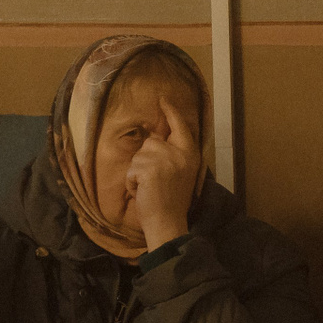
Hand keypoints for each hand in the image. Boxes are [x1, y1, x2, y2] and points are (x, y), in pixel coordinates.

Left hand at [126, 96, 202, 250]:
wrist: (168, 222)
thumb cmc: (173, 200)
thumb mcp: (182, 172)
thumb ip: (174, 153)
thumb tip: (156, 137)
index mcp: (191, 154)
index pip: (180, 127)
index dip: (171, 112)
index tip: (163, 100)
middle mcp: (180, 153)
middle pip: (152, 141)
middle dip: (146, 158)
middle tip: (155, 180)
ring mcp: (164, 160)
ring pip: (139, 155)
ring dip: (138, 171)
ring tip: (149, 187)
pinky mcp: (148, 169)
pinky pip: (131, 169)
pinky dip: (131, 182)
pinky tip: (142, 192)